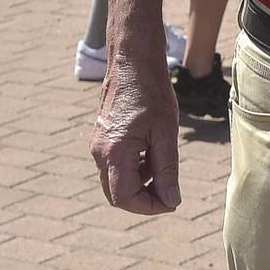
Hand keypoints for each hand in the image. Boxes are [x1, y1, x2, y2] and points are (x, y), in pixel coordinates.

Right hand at [90, 42, 180, 214]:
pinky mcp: (102, 139)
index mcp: (115, 152)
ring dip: (139, 184)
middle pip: (116, 195)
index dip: (149, 206)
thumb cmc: (152, 93)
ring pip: (115, 181)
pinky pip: (114, 166)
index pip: (125, 198)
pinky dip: (133, 169)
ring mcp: (98, 146)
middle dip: (143, 199)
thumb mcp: (166, 133)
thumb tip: (172, 201)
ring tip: (163, 168)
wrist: (132, 62)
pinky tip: (152, 154)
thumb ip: (167, 170)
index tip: (172, 201)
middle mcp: (100, 152)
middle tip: (169, 192)